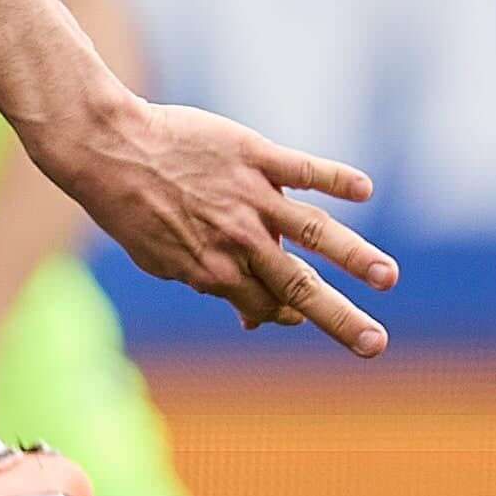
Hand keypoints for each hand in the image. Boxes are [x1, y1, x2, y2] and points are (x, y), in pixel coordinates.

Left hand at [60, 95, 394, 356]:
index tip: (298, 316)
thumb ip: (210, 284)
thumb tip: (248, 318)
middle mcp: (239, 241)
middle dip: (340, 319)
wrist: (109, 150)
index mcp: (215, 272)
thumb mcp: (162, 260)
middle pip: (299, 286)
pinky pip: (302, 169)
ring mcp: (249, 197)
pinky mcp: (253, 156)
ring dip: (354, 257)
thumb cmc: (131, 209)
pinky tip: (364, 189)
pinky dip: (335, 178)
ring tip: (386, 277)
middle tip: (376, 345)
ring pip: (312, 231)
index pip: (268, 305)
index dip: (287, 315)